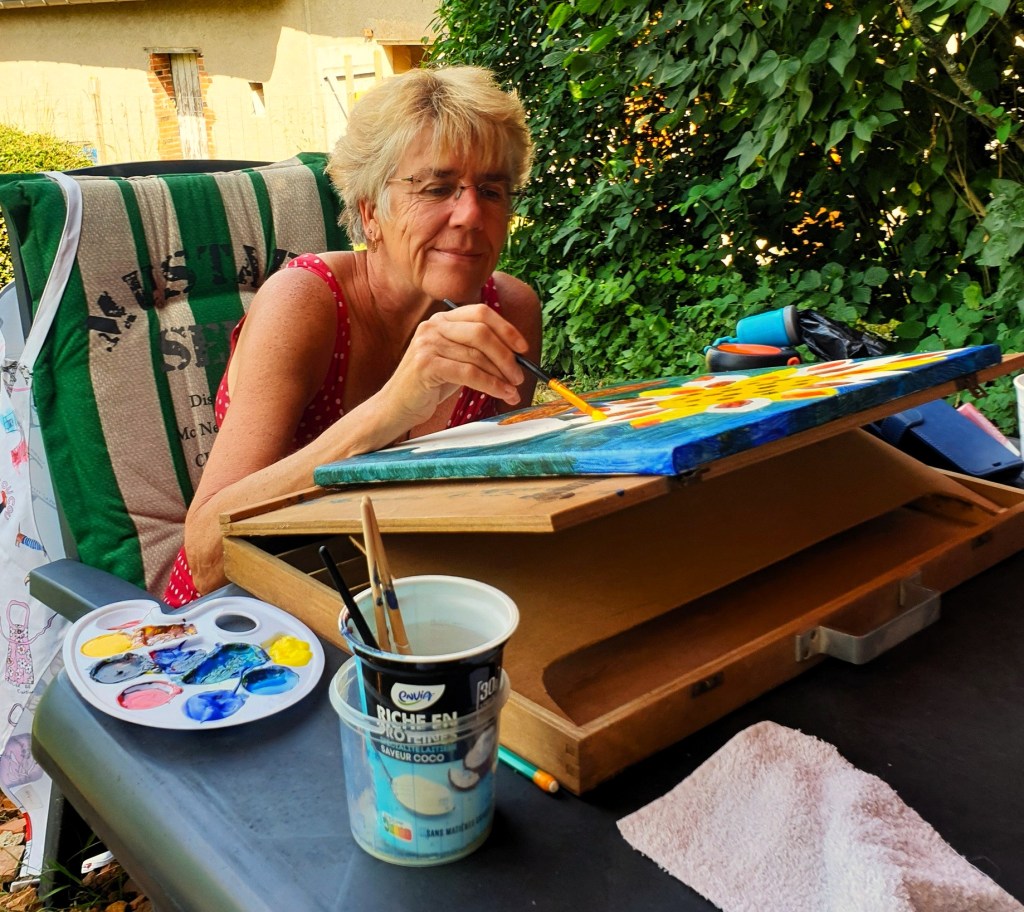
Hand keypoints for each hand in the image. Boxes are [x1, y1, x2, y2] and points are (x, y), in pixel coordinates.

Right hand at [377, 302, 528, 428]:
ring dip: (502, 375)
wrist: (397, 407)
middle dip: (507, 355)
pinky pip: (469, 373)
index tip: (523, 348)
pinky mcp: (426, 365)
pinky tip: (502, 394)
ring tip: (513, 390)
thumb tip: (516, 354)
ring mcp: (428, 344)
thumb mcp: (455, 359)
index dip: (506, 329)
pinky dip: (491, 385)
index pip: (481, 312)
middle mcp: (433, 326)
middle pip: (482, 332)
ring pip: (477, 355)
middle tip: (520, 375)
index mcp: (442, 319)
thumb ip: (478, 350)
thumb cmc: (430, 385)